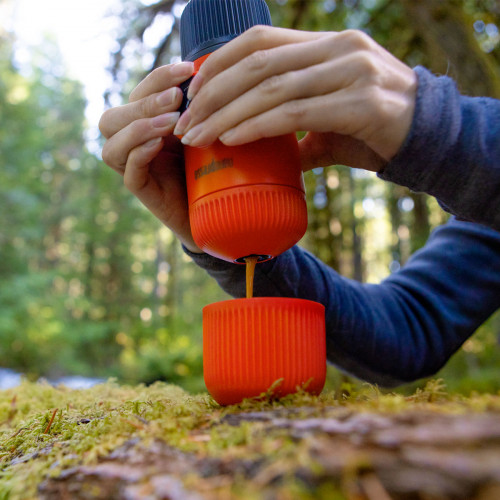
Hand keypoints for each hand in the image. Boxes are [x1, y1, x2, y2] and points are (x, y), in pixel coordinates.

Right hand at [99, 62, 202, 252]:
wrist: (217, 209)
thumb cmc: (212, 167)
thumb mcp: (205, 131)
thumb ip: (197, 110)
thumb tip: (205, 73)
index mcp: (148, 125)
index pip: (139, 94)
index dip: (159, 78)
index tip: (188, 69)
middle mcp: (135, 145)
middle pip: (113, 117)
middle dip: (145, 103)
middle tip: (176, 99)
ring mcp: (136, 169)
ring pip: (112, 144)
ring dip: (139, 127)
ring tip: (171, 124)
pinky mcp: (143, 190)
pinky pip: (128, 171)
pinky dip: (140, 154)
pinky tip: (159, 144)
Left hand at [173, 27, 416, 171]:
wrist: (430, 141)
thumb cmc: (375, 130)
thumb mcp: (331, 119)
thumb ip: (298, 125)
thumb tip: (265, 146)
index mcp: (327, 44)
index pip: (259, 41)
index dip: (218, 64)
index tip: (191, 93)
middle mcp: (339, 48)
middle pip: (257, 62)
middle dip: (212, 93)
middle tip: (184, 122)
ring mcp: (353, 72)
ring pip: (271, 87)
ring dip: (226, 114)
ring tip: (197, 136)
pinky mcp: (362, 104)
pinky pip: (295, 112)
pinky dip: (258, 125)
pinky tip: (232, 138)